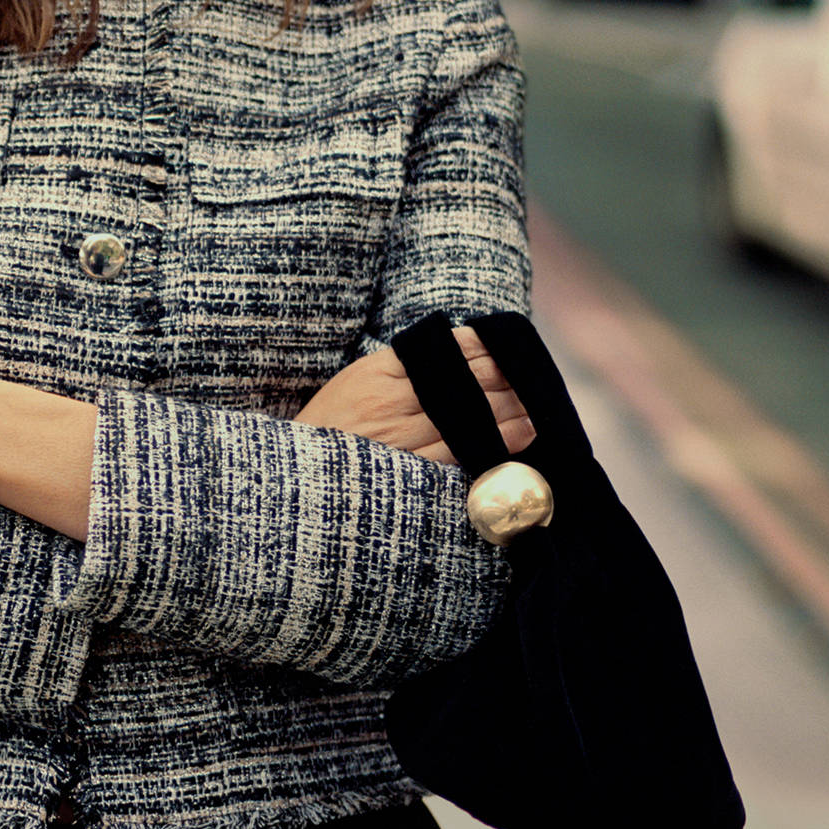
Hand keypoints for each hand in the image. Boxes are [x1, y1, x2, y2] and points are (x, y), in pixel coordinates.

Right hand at [294, 326, 536, 464]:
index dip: (483, 351)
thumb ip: (401, 369)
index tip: (507, 351)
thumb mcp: (356, 383)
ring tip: (534, 411)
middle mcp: (391, 403)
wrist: (294, 478)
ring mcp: (399, 439)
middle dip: (504, 380)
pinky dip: (489, 446)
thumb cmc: (329, 429)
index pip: (445, 352)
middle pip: (463, 383)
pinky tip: (515, 441)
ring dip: (507, 413)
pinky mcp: (405, 471)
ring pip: (467, 419)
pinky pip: (456, 456)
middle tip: (533, 381)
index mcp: (379, 373)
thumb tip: (456, 353)